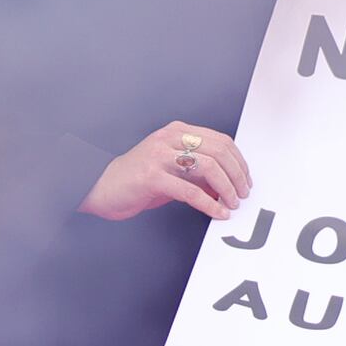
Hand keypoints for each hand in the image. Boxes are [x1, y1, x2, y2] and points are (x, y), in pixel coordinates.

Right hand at [88, 124, 252, 221]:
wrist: (99, 188)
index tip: (246, 180)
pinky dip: (209, 204)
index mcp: (177, 132)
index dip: (239, 161)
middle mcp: (169, 139)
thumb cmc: (136, 180)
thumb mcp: (172, 171)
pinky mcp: (151, 176)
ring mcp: (159, 155)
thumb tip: (227, 186)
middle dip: (237, 175)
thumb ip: (198, 173)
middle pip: (219, 152)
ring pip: (208, 167)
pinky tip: (216, 213)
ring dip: (226, 189)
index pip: (221, 140)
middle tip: (242, 195)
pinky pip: (190, 191)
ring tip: (231, 204)